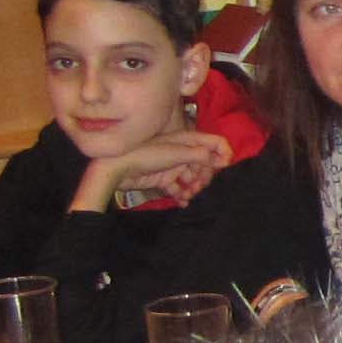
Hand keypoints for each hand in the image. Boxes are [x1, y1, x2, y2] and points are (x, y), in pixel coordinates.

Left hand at [73, 130, 232, 212]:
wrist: (117, 168)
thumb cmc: (147, 154)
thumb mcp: (177, 152)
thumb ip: (201, 155)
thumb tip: (223, 159)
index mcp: (187, 140)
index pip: (213, 143)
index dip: (223, 153)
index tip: (225, 166)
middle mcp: (182, 152)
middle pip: (205, 164)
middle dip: (206, 175)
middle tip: (200, 183)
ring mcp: (173, 166)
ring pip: (193, 178)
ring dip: (195, 187)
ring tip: (189, 193)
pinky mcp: (164, 180)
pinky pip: (179, 188)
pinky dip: (183, 195)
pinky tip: (182, 201)